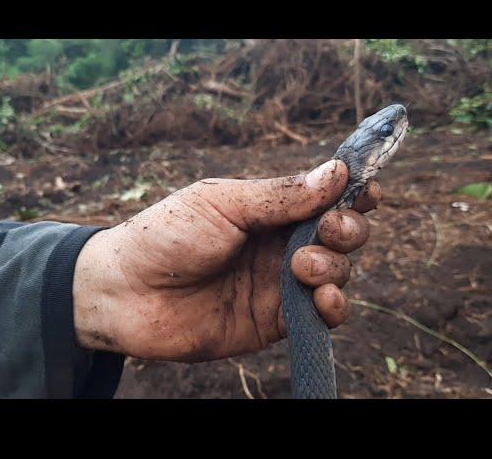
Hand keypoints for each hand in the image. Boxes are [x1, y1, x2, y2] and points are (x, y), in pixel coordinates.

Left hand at [73, 159, 380, 361]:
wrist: (125, 292)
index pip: (324, 197)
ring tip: (302, 265)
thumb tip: (338, 171)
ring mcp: (277, 282)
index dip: (351, 191)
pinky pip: (319, 315)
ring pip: (337, 272)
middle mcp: (278, 243)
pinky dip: (332, 306)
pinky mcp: (273, 321)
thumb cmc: (165, 236)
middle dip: (347, 229)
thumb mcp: (222, 203)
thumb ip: (280, 195)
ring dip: (335, 266)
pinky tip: (323, 298)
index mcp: (267, 208)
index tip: (366, 190)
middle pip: (340, 233)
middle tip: (329, 230)